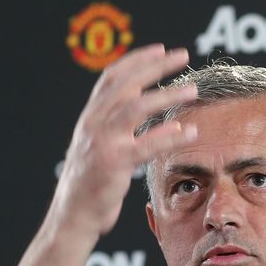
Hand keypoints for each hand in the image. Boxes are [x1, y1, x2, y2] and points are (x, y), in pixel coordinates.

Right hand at [50, 44, 197, 237]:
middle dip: (155, 66)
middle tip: (182, 55)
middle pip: (126, 84)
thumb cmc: (89, 181)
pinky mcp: (114, 164)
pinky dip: (169, 135)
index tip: (160, 49)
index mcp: (90, 116)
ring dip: (167, 95)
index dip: (136, 60)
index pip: (111, 77)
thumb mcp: (95, 143)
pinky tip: (189, 131)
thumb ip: (111, 122)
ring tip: (193, 90)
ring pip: (136, 108)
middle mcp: (93, 123)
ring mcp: (103, 142)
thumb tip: (136, 101)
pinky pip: (146, 145)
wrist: (72, 216)